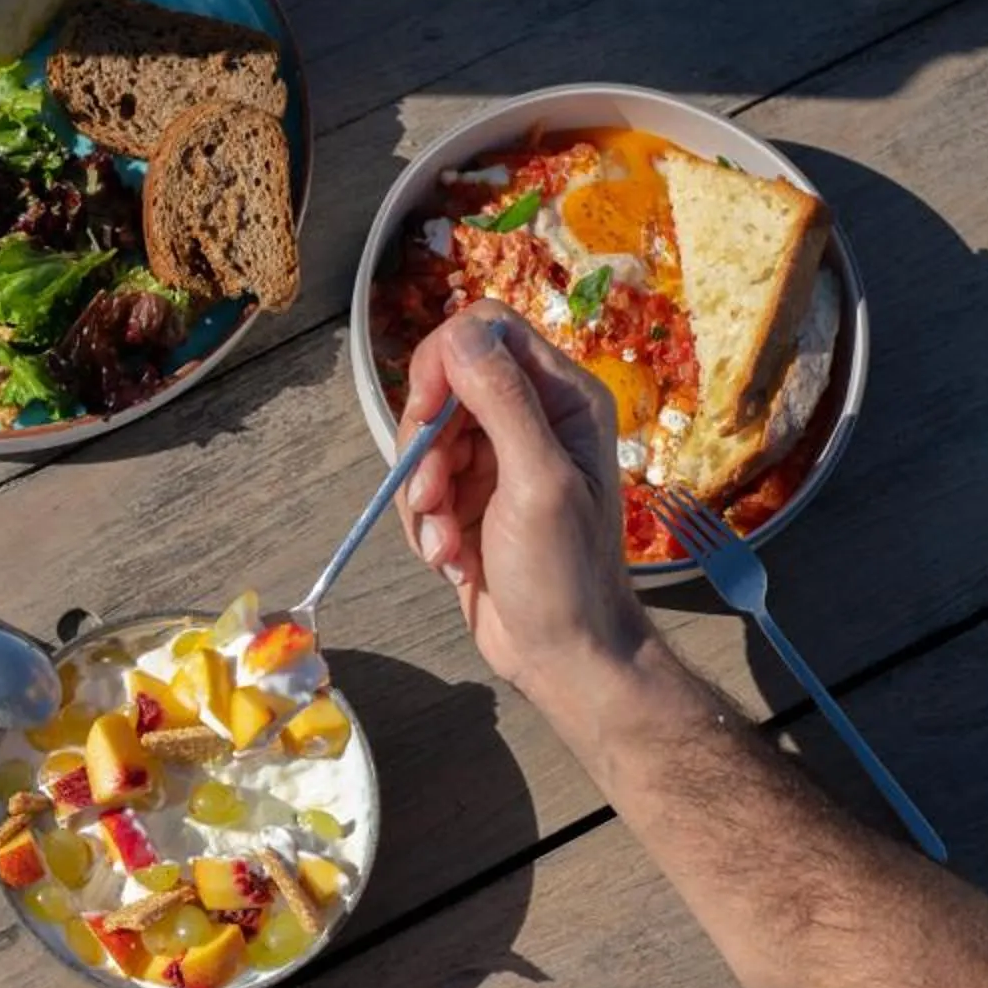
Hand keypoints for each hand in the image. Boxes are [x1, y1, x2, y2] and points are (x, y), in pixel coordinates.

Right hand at [399, 301, 653, 706]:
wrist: (563, 654)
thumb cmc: (565, 574)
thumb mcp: (537, 481)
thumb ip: (502, 401)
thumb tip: (460, 333)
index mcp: (564, 399)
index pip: (487, 332)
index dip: (444, 362)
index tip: (425, 413)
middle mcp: (532, 419)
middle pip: (445, 388)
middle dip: (427, 447)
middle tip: (434, 500)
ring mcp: (498, 460)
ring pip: (425, 441)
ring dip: (422, 497)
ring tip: (446, 545)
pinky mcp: (471, 498)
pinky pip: (421, 486)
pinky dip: (424, 524)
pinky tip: (450, 560)